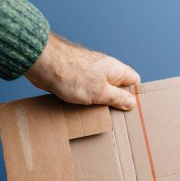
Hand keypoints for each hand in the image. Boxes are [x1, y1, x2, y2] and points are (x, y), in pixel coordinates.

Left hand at [25, 32, 139, 109]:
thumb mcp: (100, 92)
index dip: (134, 94)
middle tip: (114, 116)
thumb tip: (132, 102)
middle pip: (118, 86)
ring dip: (100, 102)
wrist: (44, 64)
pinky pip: (87, 90)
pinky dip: (86, 100)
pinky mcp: (76, 77)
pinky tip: (82, 108)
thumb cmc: (73, 75)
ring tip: (97, 114)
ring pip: (101, 89)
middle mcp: (104, 68)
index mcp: (115, 69)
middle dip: (116, 101)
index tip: (131, 109)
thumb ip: (117, 97)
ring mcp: (90, 72)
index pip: (134, 80)